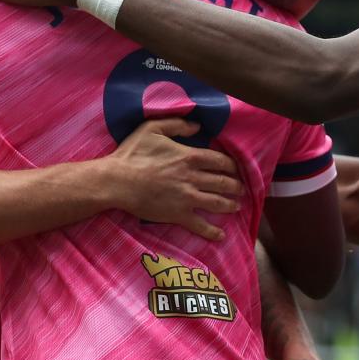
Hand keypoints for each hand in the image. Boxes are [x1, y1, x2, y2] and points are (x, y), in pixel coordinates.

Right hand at [108, 118, 241, 240]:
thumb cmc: (132, 154)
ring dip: (231, 205)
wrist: (117, 181)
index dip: (232, 166)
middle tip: (241, 189)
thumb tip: (197, 125)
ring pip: (217, 203)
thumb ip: (177, 124)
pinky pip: (200, 225)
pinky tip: (221, 235)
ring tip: (237, 206)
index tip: (236, 169)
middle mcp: (193, 178)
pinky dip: (212, 231)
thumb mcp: (152, 128)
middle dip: (236, 186)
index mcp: (190, 157)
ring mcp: (187, 198)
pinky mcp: (178, 215)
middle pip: (224, 182)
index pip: (221, 161)